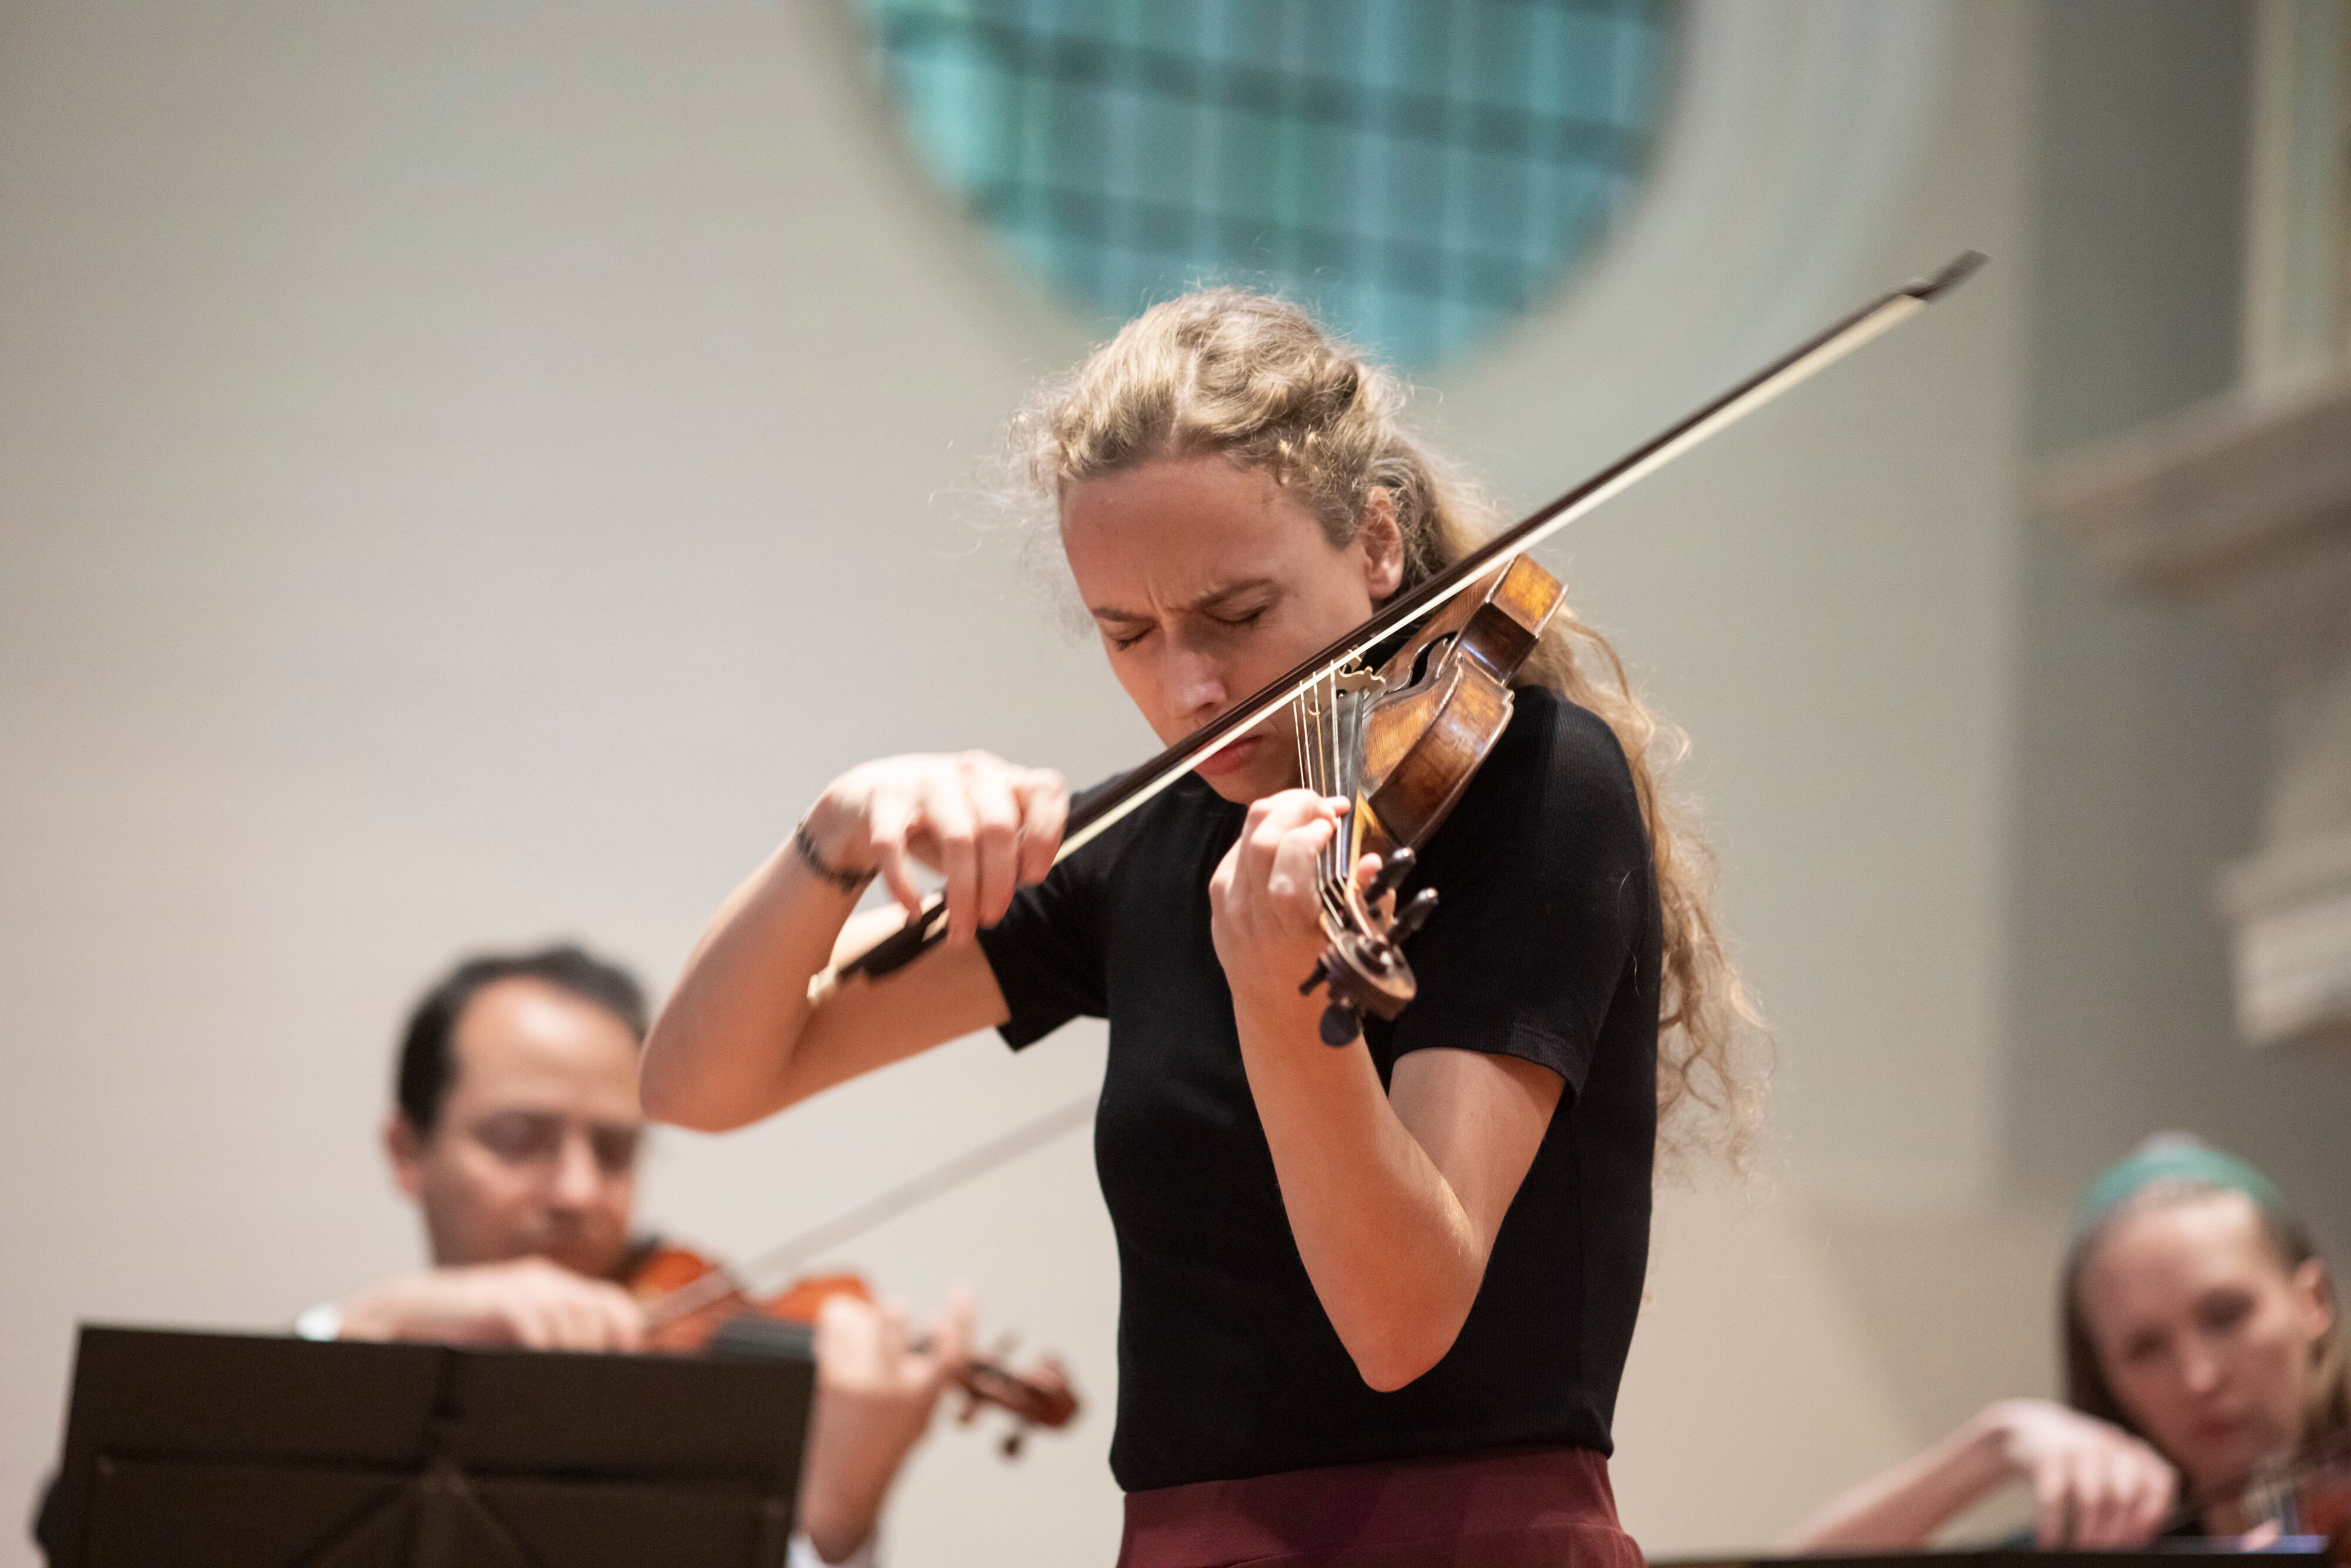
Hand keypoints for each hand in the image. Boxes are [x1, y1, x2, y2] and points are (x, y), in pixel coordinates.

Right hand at [336, 1258, 643, 1351]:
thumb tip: (587, 1365)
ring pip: (574, 1319)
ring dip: (577, 1351)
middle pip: (601, 1309)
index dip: (627, 1331)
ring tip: (567, 1376)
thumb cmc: (463, 1328)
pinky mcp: (499, 1300)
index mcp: (551, 1284)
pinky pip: (538, 1325)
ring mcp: (521, 1287)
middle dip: (606, 1345)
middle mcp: (543, 1280)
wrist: (409, 1312)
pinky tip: (540, 1362)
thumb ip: (550, 1336)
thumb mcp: (515, 1328)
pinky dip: (545, 1348)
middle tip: (597, 1375)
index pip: (612, 1300)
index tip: (627, 1361)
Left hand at [797, 1288, 973, 1562]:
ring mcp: (855, 1380)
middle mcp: (889, 1387)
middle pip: (895, 1318)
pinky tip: (840, 1340)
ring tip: (863, 1334)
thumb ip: (931, 1374)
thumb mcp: (923, 1415)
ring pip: (861, 1316)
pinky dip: (837, 1325)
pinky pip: (830, 1327)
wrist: (845, 1478)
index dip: (963, 1317)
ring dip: (864, 1317)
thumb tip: (937, 1327)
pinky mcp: (827, 1377)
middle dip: (893, 1314)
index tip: (962, 1292)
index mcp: (922, 1399)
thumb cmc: (886, 1444)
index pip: (951, 1350)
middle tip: (891, 1322)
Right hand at [804, 754, 1065, 945]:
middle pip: (999, 827)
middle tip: (990, 919)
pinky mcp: (884, 798)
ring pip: (957, 840)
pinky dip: (905, 885)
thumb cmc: (940, 824)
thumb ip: (1009, 851)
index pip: (1044, 791)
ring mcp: (926, 780)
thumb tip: (1021, 880)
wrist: (869, 799)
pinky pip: (896, 845)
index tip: (1032, 877)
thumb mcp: (981, 831)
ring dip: (962, 895)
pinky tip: (913, 911)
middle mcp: (970, 772)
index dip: (1046, 836)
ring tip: (960, 931)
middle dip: (999, 883)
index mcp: (1003, 778)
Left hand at [1208, 789, 1359, 1026]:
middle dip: (1297, 804)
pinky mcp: (1216, 902)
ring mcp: (1228, 906)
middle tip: (1325, 807)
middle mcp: (1252, 913)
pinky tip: (1285, 837)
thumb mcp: (1355, 946)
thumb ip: (1366, 900)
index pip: (1288, 857)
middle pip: (1261, 832)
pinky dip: (1261, 833)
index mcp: (1290, 926)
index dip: (1313, 827)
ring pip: (1244, 833)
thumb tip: (1371, 859)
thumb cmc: (1323, 982)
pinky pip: (1235, 850)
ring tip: (1308, 812)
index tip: (1336, 821)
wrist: (1278, 1016)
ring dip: (1279, 810)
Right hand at [1981, 1398, 2177, 1546]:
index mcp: (2130, 1450)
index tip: (2137, 1539)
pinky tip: (2049, 1541)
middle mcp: (2108, 1445)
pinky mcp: (2046, 1454)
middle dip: (2115, 1531)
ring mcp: (2076, 1447)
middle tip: (2105, 1550)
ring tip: (2080, 1548)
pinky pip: (2053, 1497)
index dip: (2153, 1513)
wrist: (2030, 1428)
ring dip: (2086, 1532)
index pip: (2159, 1479)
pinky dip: (2052, 1525)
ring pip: (2090, 1499)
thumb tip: (2137, 1538)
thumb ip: (2127, 1494)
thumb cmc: (2077, 1462)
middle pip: (2123, 1495)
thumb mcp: (2107, 1467)